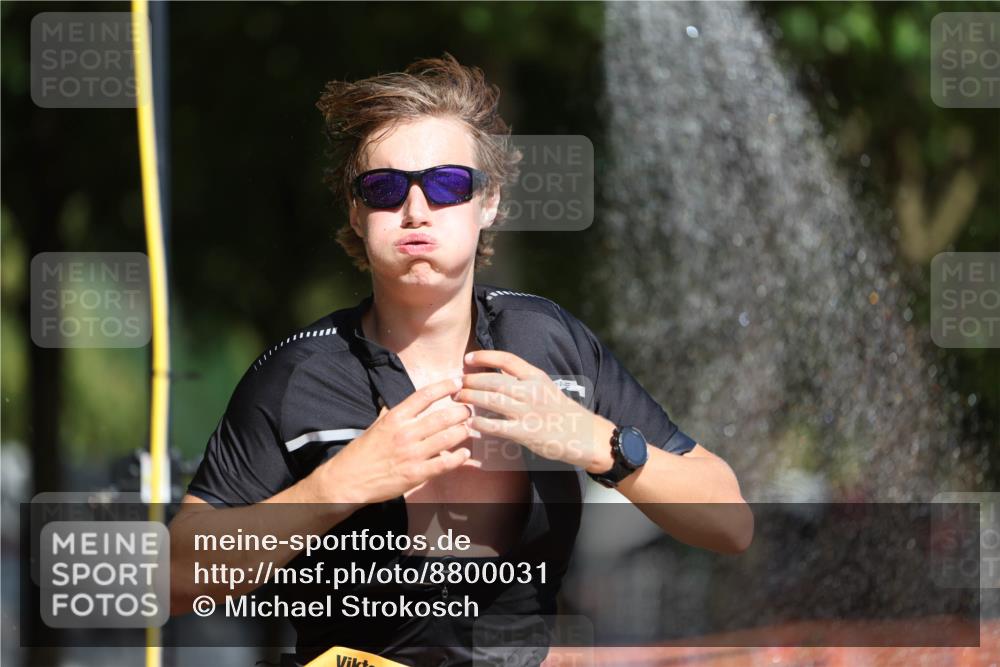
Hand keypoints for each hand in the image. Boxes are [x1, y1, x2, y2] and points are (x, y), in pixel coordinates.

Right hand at [305, 377, 473, 506]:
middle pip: (443, 416)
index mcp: (395, 417)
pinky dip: (458, 457)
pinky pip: (444, 463)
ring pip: (448, 438)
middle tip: (469, 410)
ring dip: (463, 432)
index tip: (458, 382)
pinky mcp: (416, 474)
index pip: (425, 396)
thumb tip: (399, 401)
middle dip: (461, 411)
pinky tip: (464, 453)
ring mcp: (412, 454)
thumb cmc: (361, 453)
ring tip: (469, 429)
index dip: (445, 387)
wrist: (347, 481)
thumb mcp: (375, 426)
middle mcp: (405, 433)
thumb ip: (391, 413)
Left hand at [456, 350, 614, 470]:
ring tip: (457, 398)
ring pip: (491, 400)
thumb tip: (495, 375)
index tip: (467, 359)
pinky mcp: (525, 433)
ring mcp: (528, 412)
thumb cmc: (562, 411)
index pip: (506, 359)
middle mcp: (531, 391)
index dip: (484, 357)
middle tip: (455, 382)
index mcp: (536, 376)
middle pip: (493, 380)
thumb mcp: (545, 387)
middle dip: (471, 380)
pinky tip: (469, 422)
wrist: (585, 434)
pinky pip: (496, 426)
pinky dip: (480, 423)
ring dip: (470, 398)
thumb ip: (523, 380)